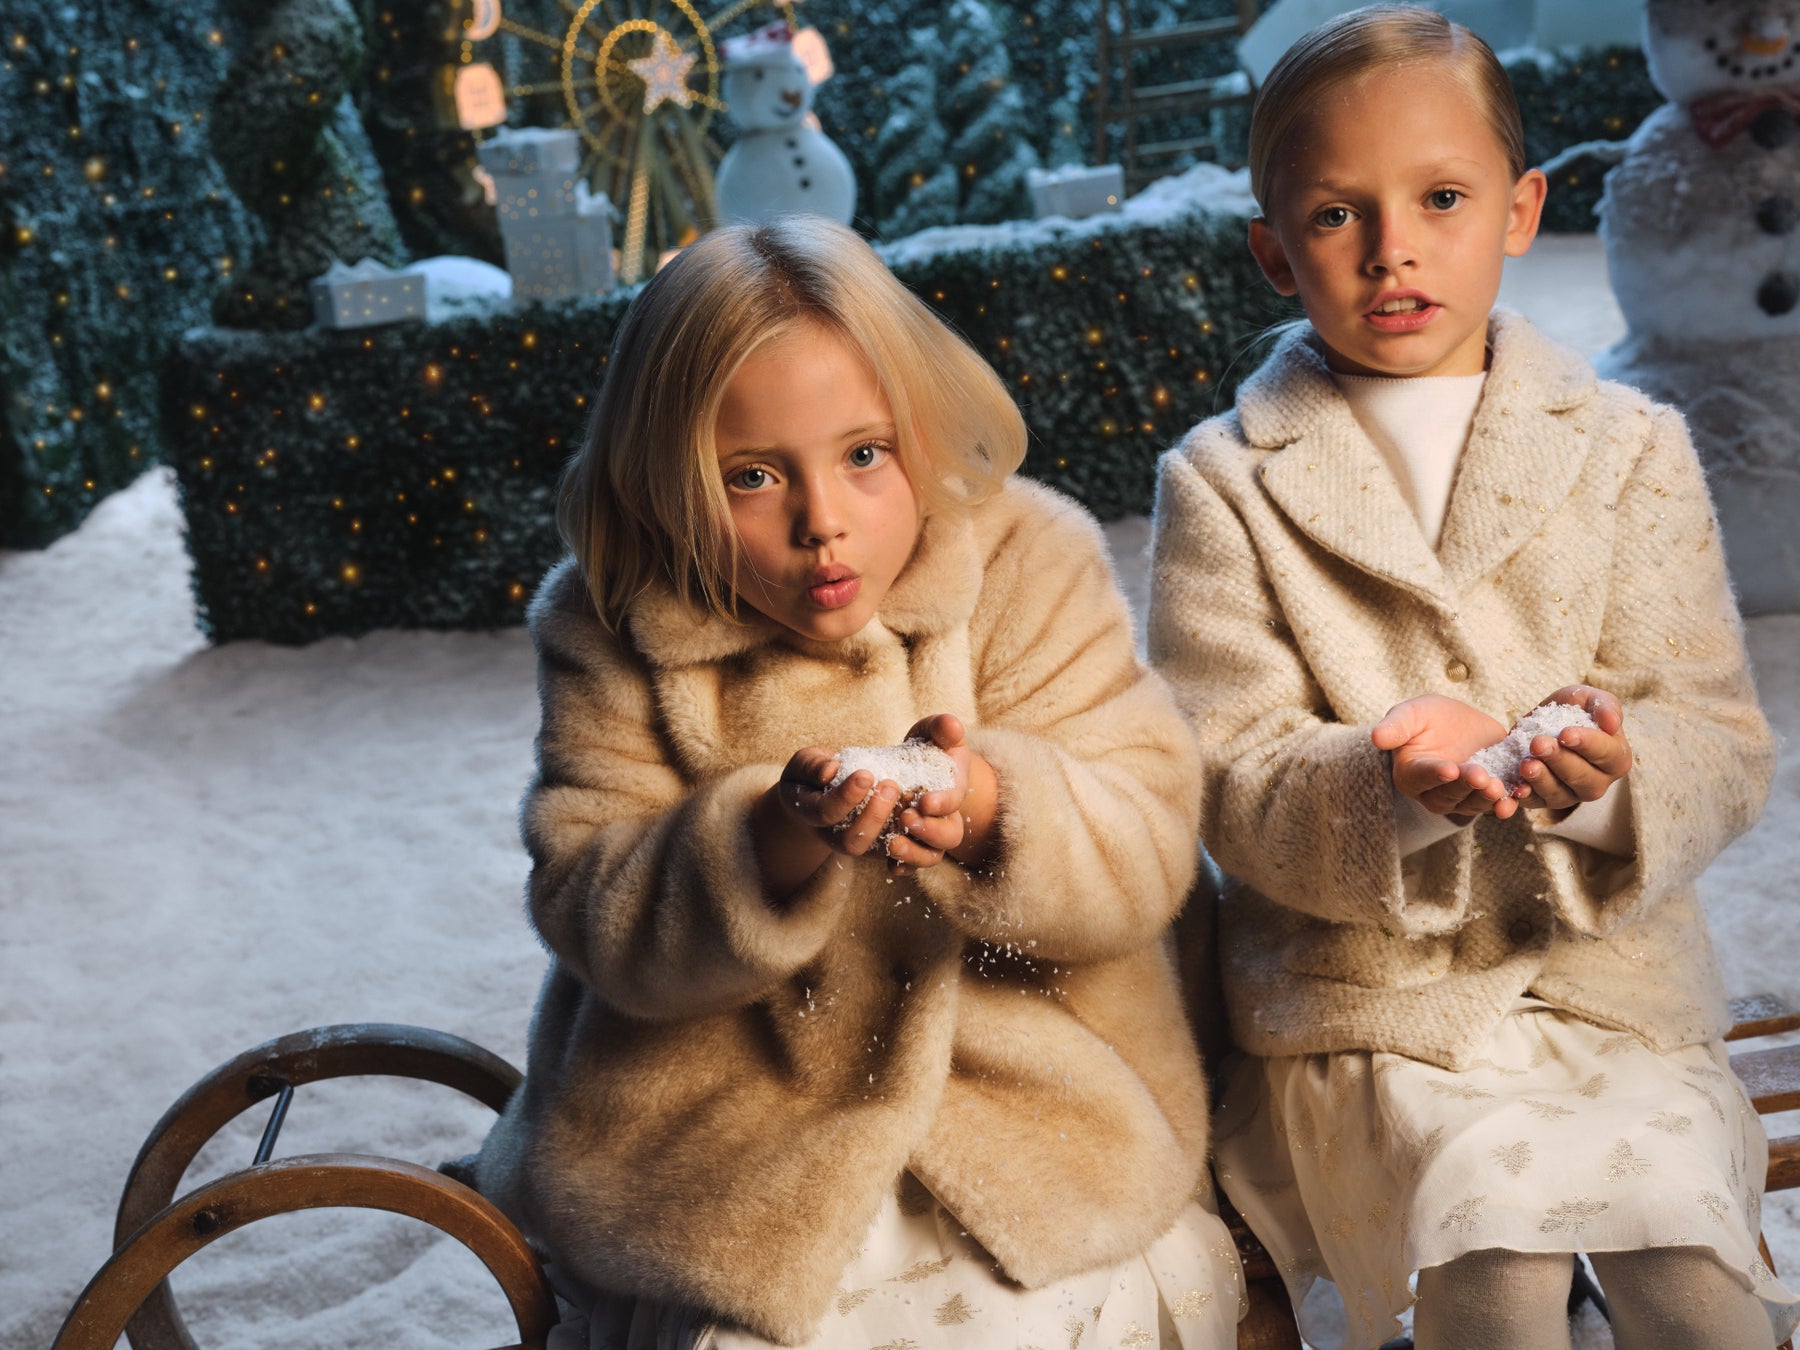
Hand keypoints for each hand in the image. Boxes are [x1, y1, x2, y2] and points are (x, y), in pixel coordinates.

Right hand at [772, 746, 902, 859]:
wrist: (816, 799)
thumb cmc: (811, 777)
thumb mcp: (804, 764)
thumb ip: (813, 766)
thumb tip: (830, 770)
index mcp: (809, 814)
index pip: (825, 812)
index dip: (845, 796)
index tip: (865, 774)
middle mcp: (831, 837)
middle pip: (852, 840)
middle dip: (873, 815)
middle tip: (891, 786)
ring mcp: (855, 844)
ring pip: (874, 849)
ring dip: (893, 826)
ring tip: (907, 796)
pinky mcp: (876, 847)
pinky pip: (894, 851)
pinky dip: (909, 837)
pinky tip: (920, 811)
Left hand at [887, 713, 996, 875]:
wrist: (910, 767)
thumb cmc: (925, 747)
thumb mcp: (932, 732)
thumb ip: (942, 728)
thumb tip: (952, 726)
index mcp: (952, 790)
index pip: (954, 800)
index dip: (942, 803)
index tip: (925, 800)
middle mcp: (944, 818)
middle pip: (950, 836)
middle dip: (929, 830)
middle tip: (906, 818)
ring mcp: (925, 836)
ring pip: (930, 856)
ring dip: (913, 853)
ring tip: (893, 842)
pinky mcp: (906, 846)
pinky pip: (908, 867)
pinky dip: (900, 867)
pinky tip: (888, 862)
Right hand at [1371, 694, 1517, 820]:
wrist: (1459, 725)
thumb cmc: (1427, 718)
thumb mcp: (1411, 714)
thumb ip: (1396, 726)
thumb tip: (1376, 737)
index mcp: (1411, 775)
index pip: (1421, 777)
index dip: (1435, 774)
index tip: (1449, 769)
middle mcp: (1434, 793)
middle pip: (1450, 794)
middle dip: (1466, 786)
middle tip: (1481, 776)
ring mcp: (1462, 798)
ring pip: (1474, 803)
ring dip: (1488, 798)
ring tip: (1501, 787)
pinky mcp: (1488, 795)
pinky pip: (1498, 802)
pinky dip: (1510, 800)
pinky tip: (1522, 793)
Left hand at [1514, 685, 1632, 812]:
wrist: (1541, 723)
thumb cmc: (1573, 710)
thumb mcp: (1588, 698)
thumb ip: (1604, 705)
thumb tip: (1612, 723)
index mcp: (1616, 758)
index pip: (1607, 754)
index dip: (1587, 744)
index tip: (1565, 734)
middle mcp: (1597, 782)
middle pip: (1583, 777)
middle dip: (1559, 760)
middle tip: (1538, 744)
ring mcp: (1571, 795)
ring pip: (1559, 793)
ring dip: (1541, 779)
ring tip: (1526, 763)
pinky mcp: (1544, 801)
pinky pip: (1536, 802)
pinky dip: (1525, 796)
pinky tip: (1517, 788)